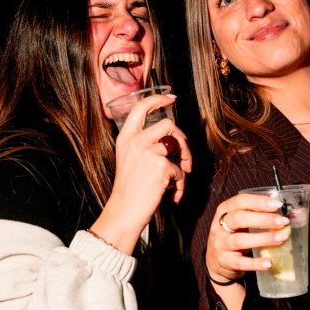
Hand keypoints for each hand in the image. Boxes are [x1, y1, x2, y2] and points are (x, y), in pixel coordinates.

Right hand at [92, 94, 191, 253]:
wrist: (124, 211)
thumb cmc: (129, 189)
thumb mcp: (129, 159)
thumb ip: (144, 145)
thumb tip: (171, 141)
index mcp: (126, 137)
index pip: (140, 107)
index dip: (158, 99)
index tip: (171, 98)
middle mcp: (136, 141)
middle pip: (168, 125)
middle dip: (182, 140)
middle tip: (185, 157)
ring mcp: (148, 152)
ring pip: (177, 147)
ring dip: (184, 163)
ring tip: (179, 178)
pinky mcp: (161, 167)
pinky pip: (180, 171)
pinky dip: (180, 184)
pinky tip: (172, 194)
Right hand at [205, 193, 290, 284]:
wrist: (216, 262)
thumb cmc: (233, 236)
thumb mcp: (241, 223)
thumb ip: (260, 215)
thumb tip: (292, 214)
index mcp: (224, 211)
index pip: (239, 201)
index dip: (258, 202)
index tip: (277, 204)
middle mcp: (219, 227)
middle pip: (239, 218)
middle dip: (263, 219)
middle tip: (282, 222)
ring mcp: (220, 245)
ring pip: (240, 240)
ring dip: (263, 239)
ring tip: (281, 238)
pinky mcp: (225, 262)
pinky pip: (241, 263)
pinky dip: (256, 263)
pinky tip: (269, 263)